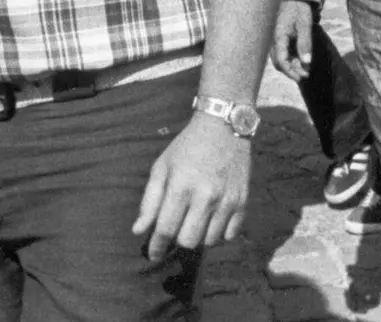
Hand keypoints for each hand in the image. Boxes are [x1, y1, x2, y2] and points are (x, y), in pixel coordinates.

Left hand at [133, 112, 250, 259]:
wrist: (223, 126)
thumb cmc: (187, 147)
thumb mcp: (162, 166)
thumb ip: (150, 201)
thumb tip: (138, 230)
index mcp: (181, 185)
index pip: (166, 229)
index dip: (156, 246)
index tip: (152, 254)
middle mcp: (206, 195)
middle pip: (188, 241)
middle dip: (178, 239)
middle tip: (177, 226)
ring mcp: (226, 199)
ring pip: (209, 241)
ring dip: (199, 235)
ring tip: (195, 219)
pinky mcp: (242, 200)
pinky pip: (230, 235)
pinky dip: (219, 233)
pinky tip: (212, 218)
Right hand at [270, 0, 314, 81]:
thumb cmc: (299, 9)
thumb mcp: (305, 25)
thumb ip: (305, 44)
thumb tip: (306, 63)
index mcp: (278, 37)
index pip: (281, 61)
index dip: (291, 72)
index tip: (303, 77)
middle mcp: (273, 40)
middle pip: (279, 62)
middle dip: (291, 71)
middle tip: (306, 74)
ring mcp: (275, 39)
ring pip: (280, 58)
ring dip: (292, 65)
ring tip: (306, 68)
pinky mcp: (279, 38)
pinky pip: (282, 52)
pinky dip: (291, 58)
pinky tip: (301, 59)